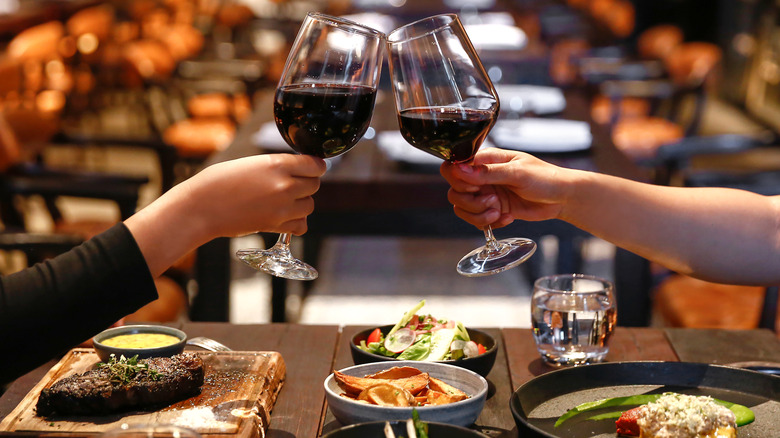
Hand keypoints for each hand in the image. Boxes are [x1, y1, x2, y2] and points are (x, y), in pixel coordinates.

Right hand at [185, 153, 326, 236]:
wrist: (201, 207)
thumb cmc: (219, 182)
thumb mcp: (251, 163)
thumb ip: (277, 166)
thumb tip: (297, 171)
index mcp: (277, 164)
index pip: (316, 165)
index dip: (315, 166)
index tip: (310, 168)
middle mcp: (284, 186)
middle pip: (315, 185)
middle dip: (306, 184)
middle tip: (291, 184)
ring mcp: (282, 208)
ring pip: (310, 205)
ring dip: (301, 203)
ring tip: (284, 200)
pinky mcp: (275, 226)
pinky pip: (301, 225)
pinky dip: (296, 222)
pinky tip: (284, 217)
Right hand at [440, 148, 571, 228]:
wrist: (562, 198)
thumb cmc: (545, 178)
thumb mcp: (517, 173)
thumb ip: (488, 172)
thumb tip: (461, 169)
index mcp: (486, 160)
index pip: (454, 167)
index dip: (459, 180)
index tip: (476, 187)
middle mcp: (482, 177)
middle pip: (455, 191)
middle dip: (471, 202)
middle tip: (493, 200)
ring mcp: (486, 194)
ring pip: (463, 208)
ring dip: (479, 214)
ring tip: (499, 212)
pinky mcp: (492, 210)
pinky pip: (477, 220)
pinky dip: (489, 223)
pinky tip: (507, 218)